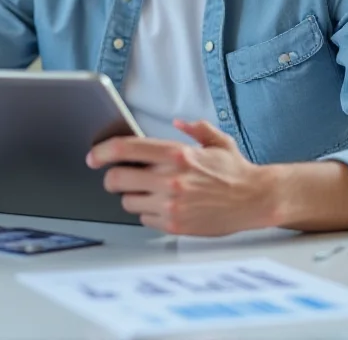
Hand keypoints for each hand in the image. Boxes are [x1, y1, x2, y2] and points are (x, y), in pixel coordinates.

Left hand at [86, 119, 276, 235]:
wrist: (255, 199)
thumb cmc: (235, 171)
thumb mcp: (216, 141)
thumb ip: (195, 128)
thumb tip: (178, 121)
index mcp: (176, 154)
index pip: (125, 149)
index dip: (102, 152)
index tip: (93, 156)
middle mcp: (170, 179)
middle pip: (116, 179)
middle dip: (112, 178)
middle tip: (118, 177)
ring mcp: (171, 205)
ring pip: (128, 202)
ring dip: (132, 196)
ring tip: (149, 191)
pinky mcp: (175, 226)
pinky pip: (144, 220)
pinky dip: (148, 213)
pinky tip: (163, 205)